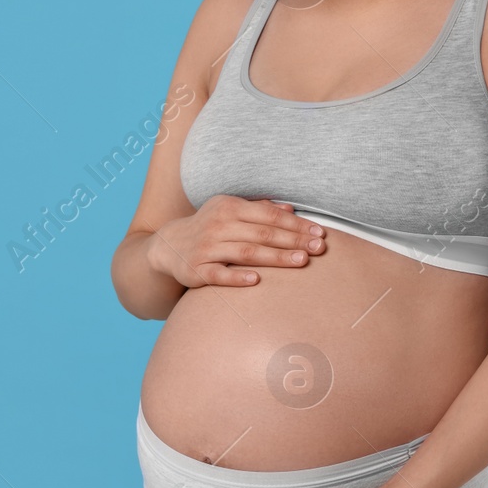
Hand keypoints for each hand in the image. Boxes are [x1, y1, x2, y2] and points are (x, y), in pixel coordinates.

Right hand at [147, 195, 325, 288]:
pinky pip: (220, 274)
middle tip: (318, 248)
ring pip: (246, 252)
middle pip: (262, 233)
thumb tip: (291, 210)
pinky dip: (237, 277)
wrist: (168, 246)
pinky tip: (257, 280)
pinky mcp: (197, 270)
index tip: (319, 233)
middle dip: (293, 240)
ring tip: (301, 262)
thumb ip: (259, 209)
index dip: (296, 224)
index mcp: (229, 207)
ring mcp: (207, 248)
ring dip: (275, 257)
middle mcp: (218, 225)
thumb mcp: (229, 211)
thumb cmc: (208, 227)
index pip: (269, 215)